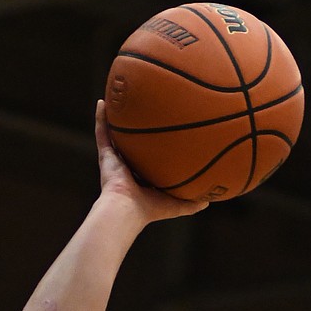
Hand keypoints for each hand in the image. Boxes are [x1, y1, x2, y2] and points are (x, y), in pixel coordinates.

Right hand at [95, 101, 210, 224]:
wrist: (127, 210)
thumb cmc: (151, 210)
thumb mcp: (176, 205)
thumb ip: (192, 202)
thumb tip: (209, 201)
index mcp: (141, 179)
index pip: (148, 161)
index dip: (153, 149)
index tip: (162, 135)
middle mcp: (127, 168)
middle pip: (131, 145)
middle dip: (135, 132)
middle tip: (142, 112)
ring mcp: (115, 161)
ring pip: (115, 136)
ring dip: (115, 120)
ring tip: (118, 101)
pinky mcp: (105, 156)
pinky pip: (102, 132)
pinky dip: (100, 117)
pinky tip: (102, 102)